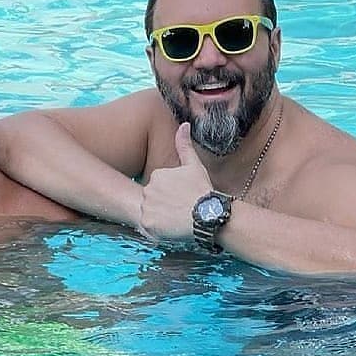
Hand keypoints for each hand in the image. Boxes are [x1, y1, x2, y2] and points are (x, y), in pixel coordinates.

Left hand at [140, 122, 212, 242]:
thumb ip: (185, 145)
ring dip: (162, 219)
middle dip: (165, 207)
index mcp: (157, 175)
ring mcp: (146, 206)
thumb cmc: (204, 190)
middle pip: (153, 201)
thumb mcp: (194, 166)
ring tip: (179, 220)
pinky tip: (173, 228)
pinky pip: (149, 228)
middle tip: (183, 211)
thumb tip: (183, 124)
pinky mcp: (148, 222)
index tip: (184, 200)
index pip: (159, 189)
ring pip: (151, 214)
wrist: (209, 214)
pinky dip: (158, 230)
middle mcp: (148, 189)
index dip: (172, 196)